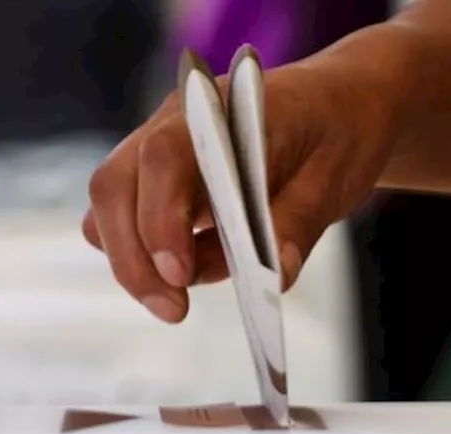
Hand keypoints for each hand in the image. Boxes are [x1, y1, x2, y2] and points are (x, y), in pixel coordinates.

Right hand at [83, 58, 395, 322]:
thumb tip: (273, 277)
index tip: (179, 273)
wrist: (340, 108)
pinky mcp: (157, 178)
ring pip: (110, 205)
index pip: (165, 156)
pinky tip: (178, 280)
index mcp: (220, 108)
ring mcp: (157, 147)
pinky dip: (139, 254)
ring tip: (175, 305)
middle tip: (173, 310)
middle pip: (116, 185)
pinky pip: (125, 217)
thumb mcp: (333, 180)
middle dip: (134, 257)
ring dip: (131, 261)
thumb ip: (298, 224)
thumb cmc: (337, 133)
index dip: (161, 218)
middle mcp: (175, 122)